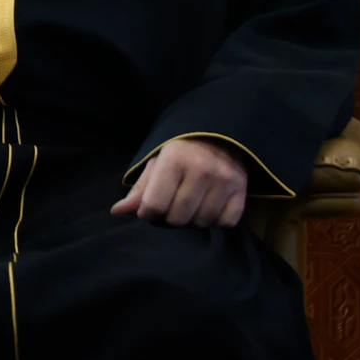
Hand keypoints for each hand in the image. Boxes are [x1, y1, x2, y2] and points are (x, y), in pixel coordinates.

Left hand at [110, 138, 247, 227]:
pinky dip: (215, 222)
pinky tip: (209, 208)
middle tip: (170, 207)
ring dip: (192, 221)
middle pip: (178, 218)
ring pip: (201, 223)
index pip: (155, 205)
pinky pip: (225, 222)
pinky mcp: (242, 189)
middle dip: (169, 219)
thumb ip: (139, 190)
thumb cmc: (180, 154)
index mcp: (173, 160)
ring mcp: (224, 179)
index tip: (150, 208)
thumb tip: (117, 211)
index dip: (148, 213)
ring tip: (189, 206)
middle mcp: (201, 169)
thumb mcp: (156, 165)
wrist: (219, 136)